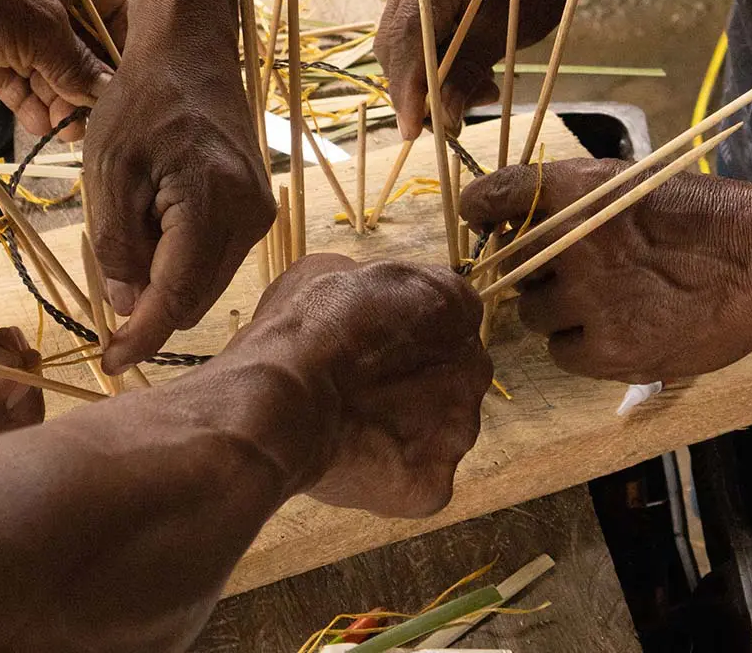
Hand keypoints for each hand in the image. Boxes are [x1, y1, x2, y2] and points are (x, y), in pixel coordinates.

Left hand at [0, 0, 127, 140]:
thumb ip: (80, 65)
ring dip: (60, 101)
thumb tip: (110, 92)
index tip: (136, 82)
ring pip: (52, 70)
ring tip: (66, 129)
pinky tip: (40, 124)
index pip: (113, 9)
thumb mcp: (43, 28)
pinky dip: (31, 104)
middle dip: (88, 84)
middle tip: (96, 116)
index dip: (125, 46)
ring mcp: (16, 25)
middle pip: (83, 47)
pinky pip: (21, 82)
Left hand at [83, 36, 275, 369]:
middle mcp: (250, 217)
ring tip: (137, 219)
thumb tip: (131, 307)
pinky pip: (216, 258)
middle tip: (110, 264)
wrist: (192, 54)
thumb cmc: (142, 102)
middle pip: (195, 298)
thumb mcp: (107, 171)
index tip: (109, 364)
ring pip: (206, 281)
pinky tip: (159, 216)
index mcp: (212, 204)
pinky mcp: (257, 209)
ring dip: (165, 275)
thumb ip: (116, 245)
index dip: (142, 337)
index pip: (177, 297)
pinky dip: (181, 257)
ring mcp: (260, 214)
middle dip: (150, 300)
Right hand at [234, 254, 490, 517]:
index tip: (373, 343)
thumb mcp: (333, 269)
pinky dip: (392, 471)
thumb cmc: (302, 326)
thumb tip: (375, 299)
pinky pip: (420, 477)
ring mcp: (458, 429)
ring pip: (440, 429)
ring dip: (407, 426)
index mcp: (453, 304)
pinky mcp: (435, 483)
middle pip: (452, 375)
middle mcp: (472, 364)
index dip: (408, 334)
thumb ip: (378, 285)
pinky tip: (356, 455)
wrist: (279, 400)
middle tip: (363, 384)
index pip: (450, 319)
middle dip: (415, 379)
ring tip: (354, 423)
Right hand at [375, 0, 586, 138]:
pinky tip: (463, 69)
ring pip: (400, 39)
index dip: (406, 88)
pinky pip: (412, 27)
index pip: (405, 38)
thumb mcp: (506, 36)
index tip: (412, 129)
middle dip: (417, 87)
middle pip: (394, 41)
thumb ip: (466, 76)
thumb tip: (443, 120)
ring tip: (473, 91)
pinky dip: (433, 55)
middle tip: (448, 121)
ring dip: (428, 75)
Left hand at [460, 162, 751, 381]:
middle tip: (569, 271)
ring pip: (533, 313)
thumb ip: (566, 200)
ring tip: (603, 302)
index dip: (479, 208)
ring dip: (556, 310)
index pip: (494, 195)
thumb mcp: (624, 185)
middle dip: (530, 270)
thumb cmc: (695, 217)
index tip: (479, 218)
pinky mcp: (611, 350)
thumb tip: (510, 221)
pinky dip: (578, 345)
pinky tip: (613, 330)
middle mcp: (572, 244)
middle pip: (509, 265)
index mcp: (575, 192)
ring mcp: (590, 300)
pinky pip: (562, 353)